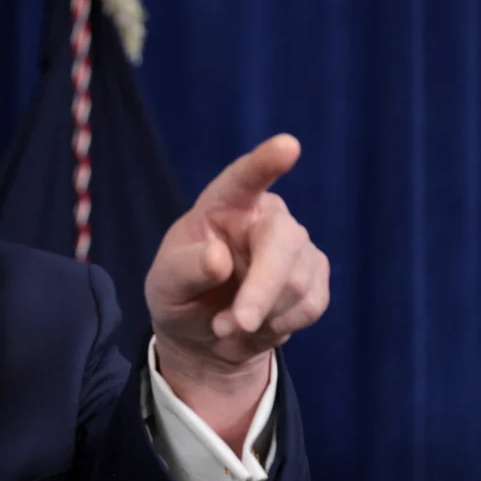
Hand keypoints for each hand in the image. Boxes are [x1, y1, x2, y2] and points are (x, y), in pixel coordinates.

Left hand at [145, 134, 328, 445]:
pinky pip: (312, 304)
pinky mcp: (315, 273)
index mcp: (223, 204)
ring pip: (298, 282)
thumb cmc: (180, 295)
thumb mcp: (165, 285)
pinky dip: (281, 325)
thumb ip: (186, 269)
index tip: (288, 146)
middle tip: (240, 324)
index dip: (265, 162)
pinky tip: (259, 324)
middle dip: (263, 288)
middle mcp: (265, 216)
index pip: (244, 178)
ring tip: (229, 324)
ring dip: (261, 316)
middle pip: (282, 241)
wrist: (205, 334)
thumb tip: (218, 258)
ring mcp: (295, 244)